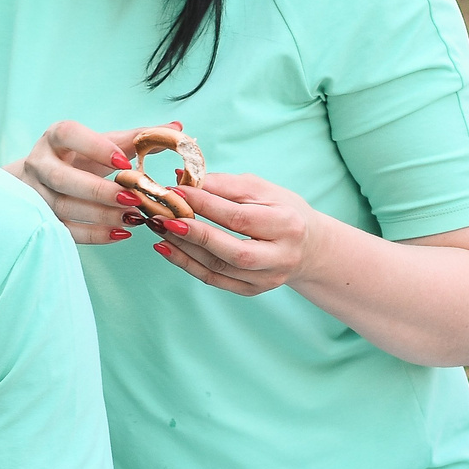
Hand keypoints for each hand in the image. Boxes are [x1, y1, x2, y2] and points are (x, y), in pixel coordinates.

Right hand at [5, 119, 143, 245]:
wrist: (41, 180)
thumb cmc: (79, 157)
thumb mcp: (102, 144)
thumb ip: (137, 138)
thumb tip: (177, 129)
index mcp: (55, 137)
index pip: (68, 134)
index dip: (96, 147)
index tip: (125, 162)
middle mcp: (39, 163)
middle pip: (62, 178)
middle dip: (98, 190)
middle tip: (133, 199)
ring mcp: (36, 193)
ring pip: (63, 207)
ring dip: (101, 215)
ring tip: (133, 218)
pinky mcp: (42, 218)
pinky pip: (65, 230)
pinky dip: (94, 234)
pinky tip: (121, 234)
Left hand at [146, 169, 329, 295]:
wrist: (308, 247)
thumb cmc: (283, 211)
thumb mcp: (263, 190)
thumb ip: (225, 185)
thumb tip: (183, 178)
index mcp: (287, 225)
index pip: (240, 217)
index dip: (205, 204)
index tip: (176, 190)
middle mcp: (281, 257)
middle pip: (232, 250)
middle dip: (194, 233)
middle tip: (163, 216)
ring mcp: (267, 279)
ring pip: (219, 268)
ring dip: (183, 249)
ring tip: (159, 228)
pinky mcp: (252, 291)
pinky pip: (214, 280)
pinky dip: (187, 264)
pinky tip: (167, 248)